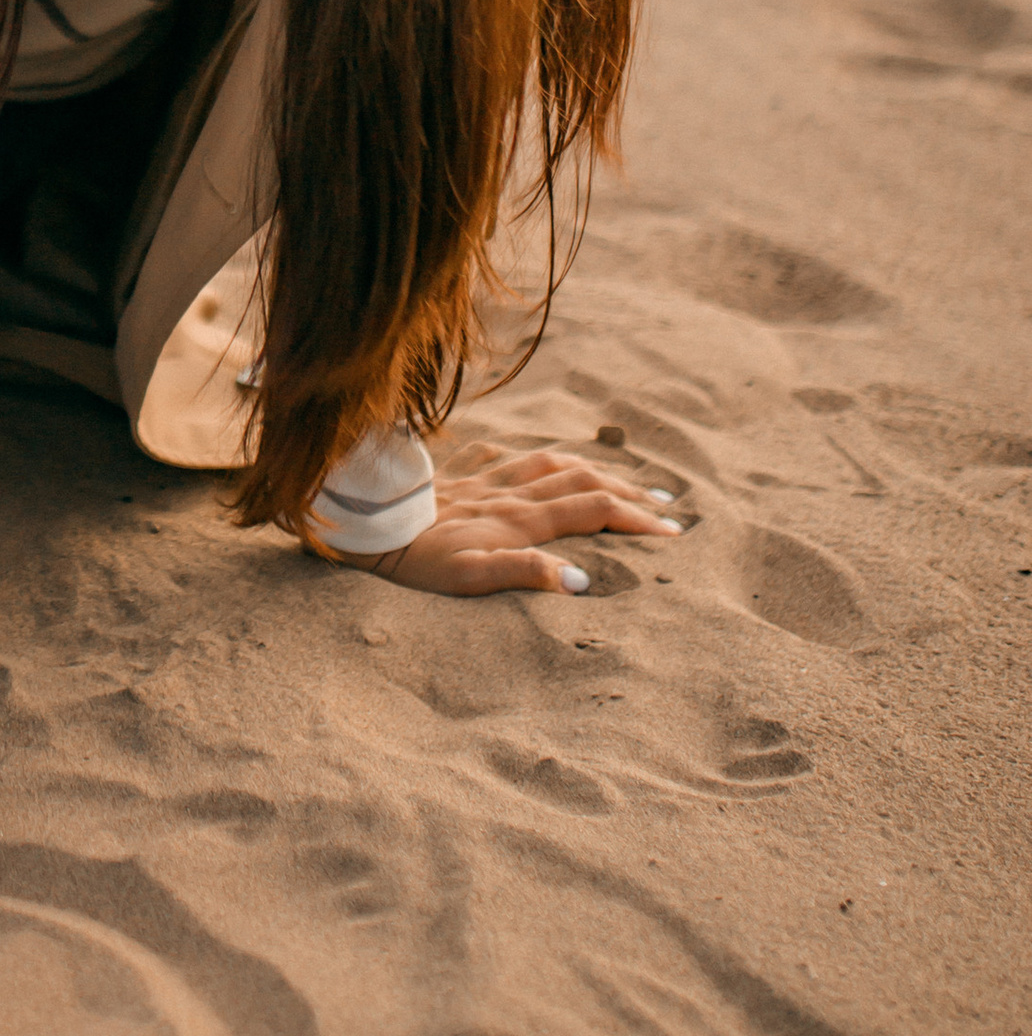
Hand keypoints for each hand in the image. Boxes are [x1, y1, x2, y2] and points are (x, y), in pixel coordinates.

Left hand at [346, 441, 684, 596]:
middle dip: (627, 490)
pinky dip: (534, 457)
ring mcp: (482, 478)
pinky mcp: (458, 473)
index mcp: (517, 519)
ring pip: (550, 463)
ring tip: (619, 477)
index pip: (593, 511)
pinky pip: (506, 456)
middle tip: (666, 504)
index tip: (674, 531)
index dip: (635, 518)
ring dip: (591, 468)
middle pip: (581, 480)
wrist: (362, 522)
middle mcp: (506, 492)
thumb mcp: (469, 577)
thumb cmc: (413, 561)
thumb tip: (582, 580)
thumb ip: (525, 572)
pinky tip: (536, 459)